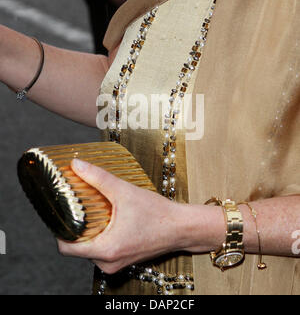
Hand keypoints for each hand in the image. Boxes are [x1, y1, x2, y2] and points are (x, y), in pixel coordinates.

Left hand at [57, 159, 185, 274]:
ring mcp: (116, 263)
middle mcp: (108, 262)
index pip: (66, 248)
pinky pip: (102, 250)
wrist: (181, 228)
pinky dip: (100, 236)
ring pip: (90, 249)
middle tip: (76, 207)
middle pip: (76, 248)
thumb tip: (77, 165)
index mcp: (106, 250)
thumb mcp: (125, 192)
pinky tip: (107, 220)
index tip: (61, 213)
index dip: (59, 229)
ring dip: (88, 232)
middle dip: (75, 227)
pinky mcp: (123, 259)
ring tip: (92, 212)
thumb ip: (98, 178)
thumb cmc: (158, 215)